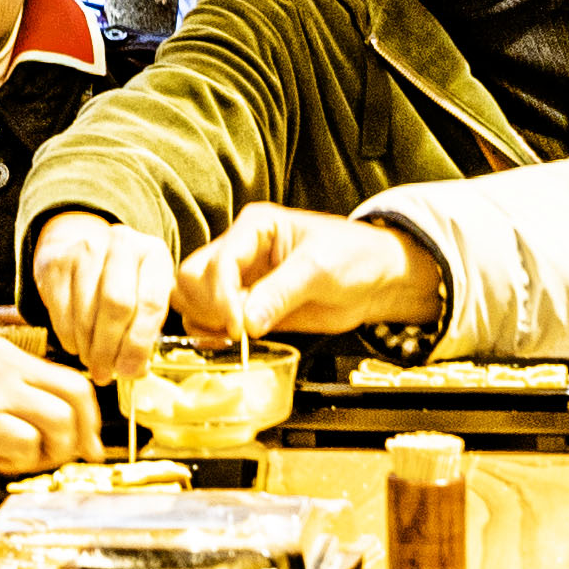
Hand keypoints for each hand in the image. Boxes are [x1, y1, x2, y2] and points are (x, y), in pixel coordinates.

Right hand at [0, 331, 99, 474]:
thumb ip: (10, 386)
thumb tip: (43, 421)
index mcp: (11, 355)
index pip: (73, 380)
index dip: (90, 415)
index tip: (89, 439)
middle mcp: (11, 370)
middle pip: (77, 397)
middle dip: (83, 434)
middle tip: (72, 456)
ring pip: (59, 422)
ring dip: (52, 451)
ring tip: (27, 459)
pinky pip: (25, 445)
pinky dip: (19, 462)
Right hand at [30, 213, 174, 381]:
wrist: (83, 245)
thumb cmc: (124, 280)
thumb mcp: (147, 293)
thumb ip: (148, 329)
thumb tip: (134, 370)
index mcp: (154, 254)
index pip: (151, 303)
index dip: (139, 344)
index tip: (130, 370)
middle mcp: (122, 244)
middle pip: (116, 306)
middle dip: (110, 349)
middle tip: (106, 373)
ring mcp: (86, 250)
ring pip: (86, 313)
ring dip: (89, 348)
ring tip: (93, 363)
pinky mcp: (57, 264)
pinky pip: (62, 313)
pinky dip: (69, 338)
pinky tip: (78, 345)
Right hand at [179, 206, 439, 343]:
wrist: (377, 281)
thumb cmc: (355, 258)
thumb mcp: (319, 269)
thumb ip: (280, 293)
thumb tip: (245, 322)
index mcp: (254, 227)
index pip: (218, 261)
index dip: (221, 296)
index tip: (238, 325)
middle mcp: (239, 250)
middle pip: (191, 277)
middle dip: (207, 306)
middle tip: (235, 329)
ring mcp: (239, 279)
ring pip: (190, 298)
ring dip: (203, 321)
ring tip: (234, 336)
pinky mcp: (245, 306)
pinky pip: (208, 319)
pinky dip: (210, 334)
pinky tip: (232, 342)